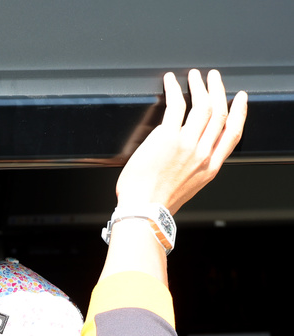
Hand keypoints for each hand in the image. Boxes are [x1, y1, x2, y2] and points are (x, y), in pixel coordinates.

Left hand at [115, 69, 246, 213]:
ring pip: (202, 106)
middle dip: (218, 91)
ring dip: (199, 86)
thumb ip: (190, 167)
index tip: (240, 98)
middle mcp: (203, 154)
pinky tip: (171, 81)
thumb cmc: (155, 203)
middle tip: (213, 78)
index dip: (240, 112)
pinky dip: (174, 89)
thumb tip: (181, 150)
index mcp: (210, 167)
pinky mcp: (167, 138)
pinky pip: (176, 106)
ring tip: (195, 76)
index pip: (233, 133)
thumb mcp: (186, 187)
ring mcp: (187, 144)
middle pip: (219, 114)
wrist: (143, 211)